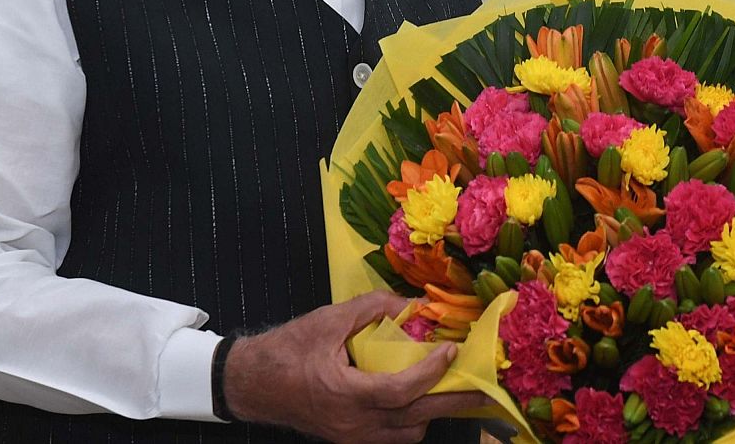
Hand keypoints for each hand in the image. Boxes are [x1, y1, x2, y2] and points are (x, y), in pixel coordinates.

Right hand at [223, 290, 492, 442]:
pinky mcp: (350, 439)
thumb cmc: (287, 350)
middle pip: (415, 419)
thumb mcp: (328, 320)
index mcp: (345, 394)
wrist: (252, 384)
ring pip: (407, 434)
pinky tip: (419, 399)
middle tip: (482, 386)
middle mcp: (352, 423)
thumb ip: (373, 308)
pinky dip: (412, 420)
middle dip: (453, 401)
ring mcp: (352, 436)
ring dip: (431, 411)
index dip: (431, 372)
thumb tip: (414, 304)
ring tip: (452, 388)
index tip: (451, 350)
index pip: (401, 390)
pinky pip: (393, 438)